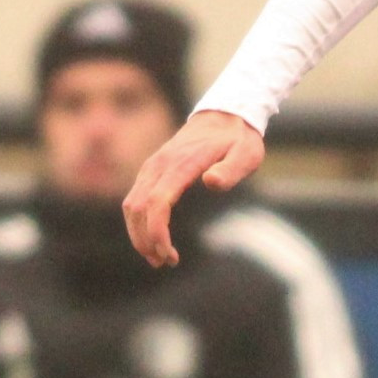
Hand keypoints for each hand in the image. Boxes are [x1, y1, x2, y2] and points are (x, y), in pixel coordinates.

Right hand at [123, 110, 266, 268]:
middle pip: (138, 207)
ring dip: (138, 234)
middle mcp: (159, 165)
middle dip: (145, 240)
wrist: (224, 115)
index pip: (157, 202)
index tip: (169, 255)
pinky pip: (135, 198)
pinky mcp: (151, 169)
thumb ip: (231, 169)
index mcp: (180, 164)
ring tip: (158, 258)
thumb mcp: (246, 154)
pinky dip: (138, 221)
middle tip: (164, 263)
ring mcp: (152, 166)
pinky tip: (152, 237)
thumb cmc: (238, 139)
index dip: (157, 232)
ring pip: (131, 204)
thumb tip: (211, 182)